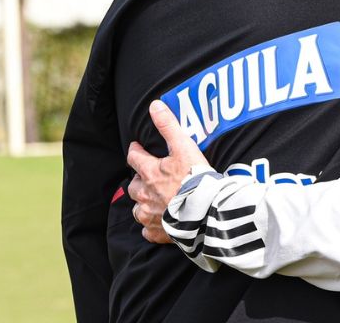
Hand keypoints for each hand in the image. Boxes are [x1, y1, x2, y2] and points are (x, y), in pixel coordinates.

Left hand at [126, 100, 211, 243]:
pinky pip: (147, 230)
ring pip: (137, 208)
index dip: (135, 151)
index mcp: (150, 173)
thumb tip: (154, 105)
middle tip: (147, 176)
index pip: (134, 158)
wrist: (206, 211)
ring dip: (142, 203)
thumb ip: (168, 126)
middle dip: (138, 180)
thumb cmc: (195, 178)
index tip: (137, 147)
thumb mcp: (184, 147)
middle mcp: (145, 195)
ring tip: (150, 200)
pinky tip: (156, 223)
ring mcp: (150, 215)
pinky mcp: (158, 232)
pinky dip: (150, 226)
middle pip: (133, 185)